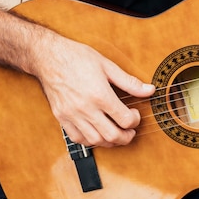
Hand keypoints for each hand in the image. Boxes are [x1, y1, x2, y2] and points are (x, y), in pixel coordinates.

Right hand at [35, 37, 154, 147]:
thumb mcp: (107, 65)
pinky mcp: (61, 117)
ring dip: (110, 141)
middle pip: (112, 136)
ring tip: (116, 133)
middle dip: (127, 137)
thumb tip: (150, 90)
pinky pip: (77, 139)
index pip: (125, 120)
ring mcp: (72, 115)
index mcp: (100, 95)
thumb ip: (129, 82)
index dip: (135, 120)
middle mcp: (86, 108)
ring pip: (95, 141)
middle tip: (130, 131)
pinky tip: (97, 133)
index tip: (134, 114)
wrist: (48, 57)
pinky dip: (90, 141)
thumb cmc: (77, 57)